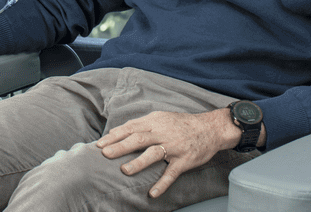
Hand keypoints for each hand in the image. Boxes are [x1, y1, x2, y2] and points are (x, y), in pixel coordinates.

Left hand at [96, 109, 237, 198]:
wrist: (209, 128)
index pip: (130, 127)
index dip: (115, 135)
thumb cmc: (180, 124)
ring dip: (138, 162)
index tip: (100, 144)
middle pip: (138, 139)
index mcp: (154, 122)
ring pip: (154, 154)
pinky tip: (152, 193)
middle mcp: (162, 133)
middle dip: (120, 146)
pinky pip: (172, 173)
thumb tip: (117, 130)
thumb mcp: (160, 118)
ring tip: (124, 171)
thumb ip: (140, 124)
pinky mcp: (184, 160)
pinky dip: (162, 184)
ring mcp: (173, 147)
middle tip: (105, 154)